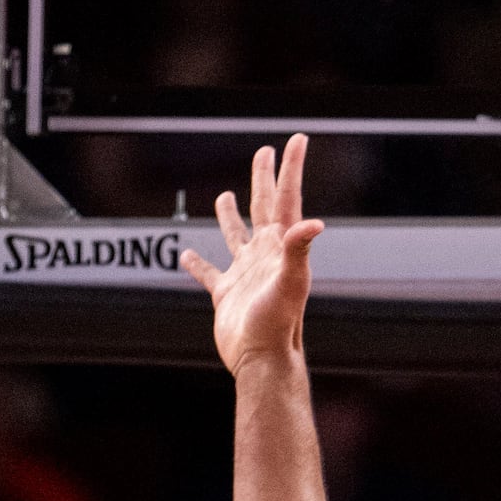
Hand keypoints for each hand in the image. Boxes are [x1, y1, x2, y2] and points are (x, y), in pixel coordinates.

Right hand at [181, 136, 323, 377]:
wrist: (261, 360)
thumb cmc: (280, 325)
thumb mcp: (291, 283)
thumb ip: (299, 250)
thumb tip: (314, 222)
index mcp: (280, 247)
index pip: (286, 199)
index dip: (291, 169)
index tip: (297, 140)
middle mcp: (264, 256)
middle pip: (263, 208)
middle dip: (264, 179)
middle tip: (264, 152)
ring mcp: (245, 275)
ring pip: (235, 236)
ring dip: (230, 215)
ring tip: (223, 196)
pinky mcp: (226, 295)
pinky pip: (208, 274)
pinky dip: (196, 264)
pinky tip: (186, 257)